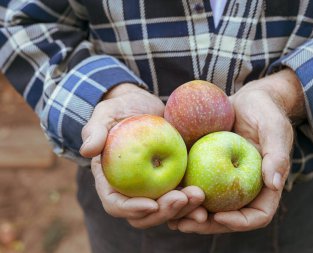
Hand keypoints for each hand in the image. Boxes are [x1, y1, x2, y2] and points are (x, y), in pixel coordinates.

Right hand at [80, 83, 204, 228]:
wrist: (144, 105)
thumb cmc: (121, 109)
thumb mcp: (105, 114)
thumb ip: (95, 131)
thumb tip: (87, 150)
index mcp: (111, 181)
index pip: (116, 204)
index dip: (131, 210)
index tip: (151, 204)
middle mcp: (132, 190)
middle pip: (144, 215)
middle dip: (163, 212)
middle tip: (181, 199)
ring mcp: (153, 187)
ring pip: (166, 209)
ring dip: (183, 209)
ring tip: (199, 197)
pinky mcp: (172, 179)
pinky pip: (182, 195)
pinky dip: (193, 200)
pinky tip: (206, 195)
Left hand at [168, 69, 305, 233]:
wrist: (245, 99)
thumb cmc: (265, 111)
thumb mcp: (274, 128)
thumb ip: (277, 154)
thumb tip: (274, 184)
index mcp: (264, 185)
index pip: (258, 215)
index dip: (239, 222)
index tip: (218, 216)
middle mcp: (243, 188)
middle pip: (228, 217)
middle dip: (207, 225)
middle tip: (184, 223)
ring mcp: (224, 181)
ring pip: (208, 207)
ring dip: (189, 214)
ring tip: (168, 216)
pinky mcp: (207, 170)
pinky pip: (194, 186)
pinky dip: (181, 194)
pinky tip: (163, 195)